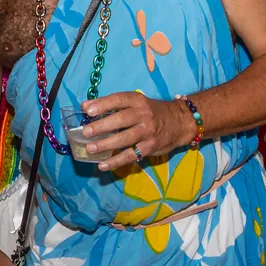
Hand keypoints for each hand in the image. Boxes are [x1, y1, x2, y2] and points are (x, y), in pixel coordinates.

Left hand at [81, 91, 196, 170]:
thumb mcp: (136, 102)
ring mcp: (147, 132)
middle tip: (86, 132)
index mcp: (137, 101)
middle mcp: (143, 115)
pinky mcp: (150, 147)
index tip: (87, 110)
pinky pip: (131, 155)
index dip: (102, 104)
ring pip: (125, 139)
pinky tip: (102, 165)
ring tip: (90, 148)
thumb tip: (85, 106)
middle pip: (121, 120)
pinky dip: (116, 161)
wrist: (181, 122)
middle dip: (102, 126)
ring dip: (106, 145)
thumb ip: (111, 103)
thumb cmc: (151, 111)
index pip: (118, 100)